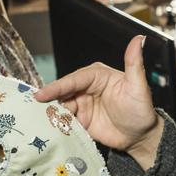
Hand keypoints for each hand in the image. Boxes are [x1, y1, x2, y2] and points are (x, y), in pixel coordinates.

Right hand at [34, 36, 164, 167]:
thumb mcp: (139, 87)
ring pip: (61, 107)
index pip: (74, 79)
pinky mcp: (80, 120)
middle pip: (63, 92)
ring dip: (51, 113)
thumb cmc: (142, 110)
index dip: (58, 86)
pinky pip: (64, 120)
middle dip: (49, 100)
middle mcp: (86, 87)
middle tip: (34, 109)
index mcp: (97, 75)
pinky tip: (48, 129)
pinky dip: (56, 124)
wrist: (141, 137)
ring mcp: (82, 104)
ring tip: (39, 121)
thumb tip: (139, 38)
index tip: (42, 94)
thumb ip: (135, 63)